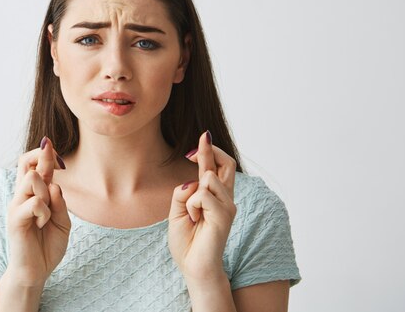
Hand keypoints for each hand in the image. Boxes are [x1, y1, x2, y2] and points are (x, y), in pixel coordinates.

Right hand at [4, 136, 70, 286]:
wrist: (36, 271)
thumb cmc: (48, 245)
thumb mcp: (62, 220)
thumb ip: (60, 202)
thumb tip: (54, 184)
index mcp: (33, 193)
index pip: (32, 163)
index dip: (45, 153)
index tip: (60, 158)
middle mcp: (21, 195)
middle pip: (26, 161)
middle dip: (45, 160)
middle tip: (58, 175)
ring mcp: (16, 206)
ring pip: (32, 179)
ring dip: (46, 192)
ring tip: (47, 212)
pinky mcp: (14, 219)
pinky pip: (34, 203)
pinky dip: (45, 212)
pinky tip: (42, 224)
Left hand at [168, 130, 236, 281]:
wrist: (193, 267)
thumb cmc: (187, 242)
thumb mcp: (177, 211)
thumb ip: (183, 192)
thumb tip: (192, 179)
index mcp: (215, 197)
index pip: (218, 167)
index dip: (210, 150)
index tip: (202, 137)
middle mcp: (225, 199)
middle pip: (227, 163)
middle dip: (211, 150)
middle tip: (200, 141)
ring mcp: (227, 206)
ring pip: (208, 178)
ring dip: (191, 194)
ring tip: (192, 215)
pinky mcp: (224, 215)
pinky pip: (202, 195)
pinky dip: (192, 205)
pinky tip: (195, 220)